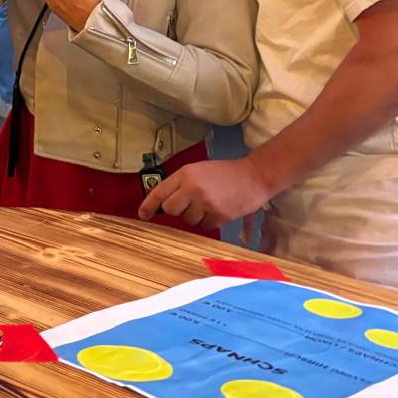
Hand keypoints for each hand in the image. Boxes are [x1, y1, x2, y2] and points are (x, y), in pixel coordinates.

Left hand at [137, 155, 274, 229]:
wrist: (254, 176)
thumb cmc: (224, 173)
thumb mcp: (198, 171)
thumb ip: (180, 184)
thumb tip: (162, 202)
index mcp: (185, 174)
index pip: (160, 192)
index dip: (148, 205)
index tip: (143, 214)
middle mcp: (193, 188)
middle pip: (171, 209)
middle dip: (177, 210)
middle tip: (189, 204)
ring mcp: (207, 202)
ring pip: (188, 220)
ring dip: (195, 216)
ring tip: (208, 204)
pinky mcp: (220, 215)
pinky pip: (205, 226)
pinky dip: (209, 221)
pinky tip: (218, 210)